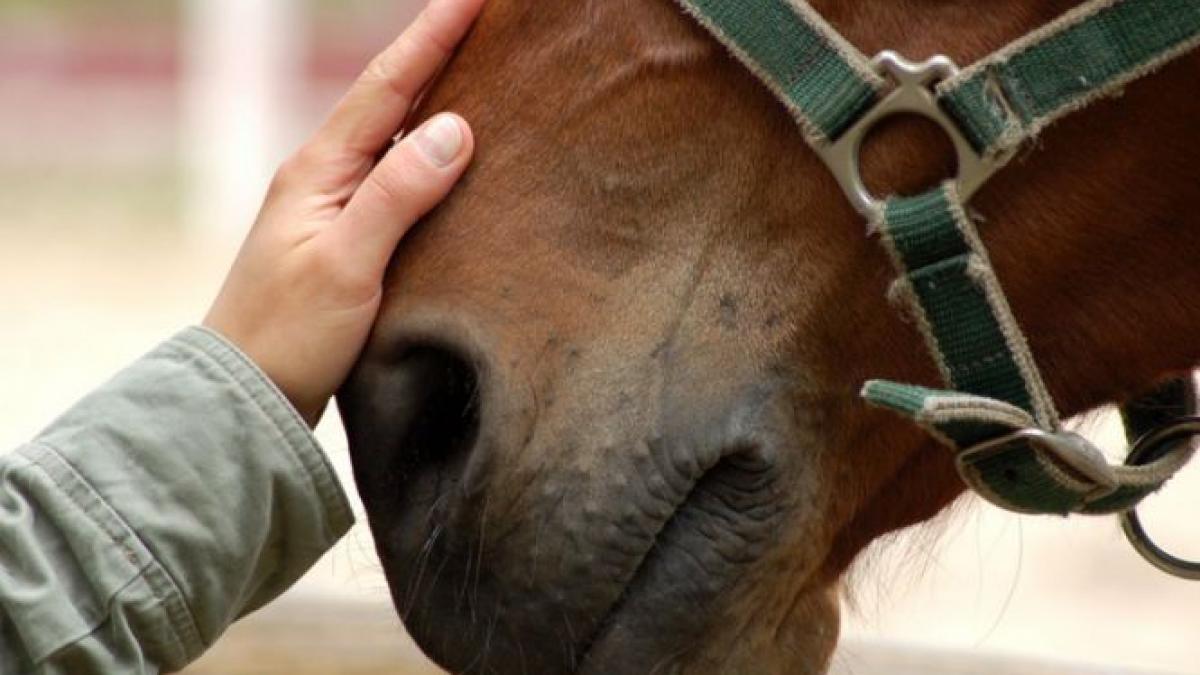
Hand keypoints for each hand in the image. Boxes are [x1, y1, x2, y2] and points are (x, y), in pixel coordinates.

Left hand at [204, 0, 485, 424]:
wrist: (244, 397)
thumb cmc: (289, 334)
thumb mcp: (347, 263)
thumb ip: (399, 194)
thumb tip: (456, 126)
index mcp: (319, 170)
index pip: (387, 87)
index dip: (432, 36)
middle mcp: (324, 177)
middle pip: (390, 99)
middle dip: (437, 53)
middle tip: (485, 19)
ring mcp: (333, 208)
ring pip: (395, 137)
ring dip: (435, 98)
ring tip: (481, 69)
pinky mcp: (347, 240)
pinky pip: (397, 179)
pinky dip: (429, 155)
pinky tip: (455, 157)